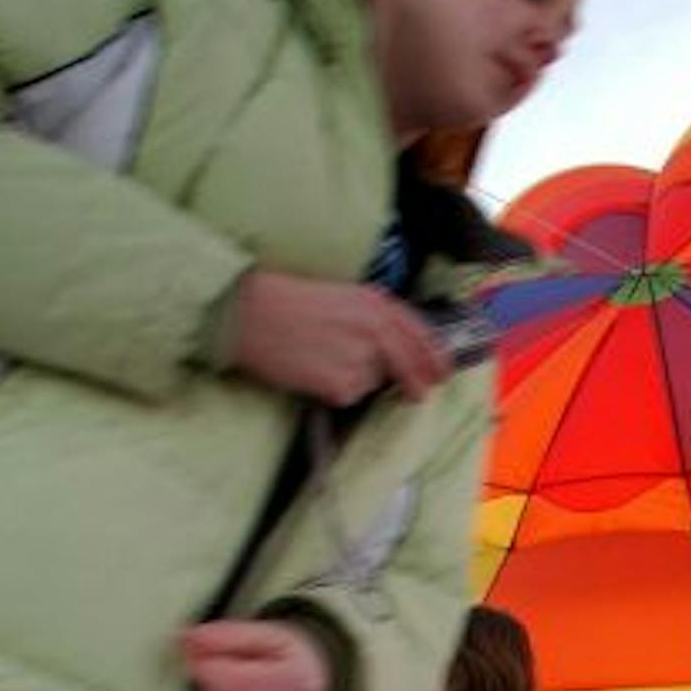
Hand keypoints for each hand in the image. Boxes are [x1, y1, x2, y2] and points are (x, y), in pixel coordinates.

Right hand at [229, 270, 449, 406]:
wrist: (247, 313)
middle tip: (420, 394)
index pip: (419, 334)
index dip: (435, 355)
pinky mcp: (341, 383)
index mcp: (374, 302)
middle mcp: (374, 329)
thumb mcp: (339, 295)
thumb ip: (373, 317)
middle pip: (411, 364)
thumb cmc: (286, 301)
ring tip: (322, 358)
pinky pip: (350, 395)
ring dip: (359, 378)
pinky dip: (336, 390)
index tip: (443, 369)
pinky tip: (313, 371)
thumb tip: (398, 347)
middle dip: (419, 381)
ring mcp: (360, 358)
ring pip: (374, 381)